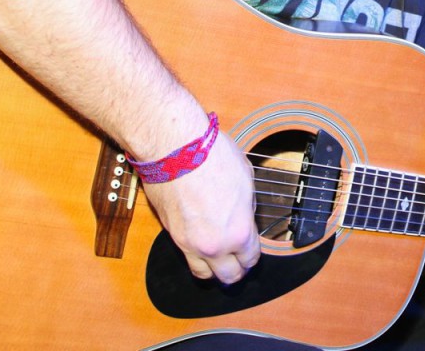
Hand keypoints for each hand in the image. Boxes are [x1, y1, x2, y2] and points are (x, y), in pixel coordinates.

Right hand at [142, 132, 260, 283]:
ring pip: (204, 274)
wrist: (175, 148)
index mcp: (238, 232)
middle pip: (229, 276)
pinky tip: (201, 240)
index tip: (252, 248)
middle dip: (237, 269)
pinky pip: (186, 255)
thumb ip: (247, 206)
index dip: (253, 254)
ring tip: (219, 257)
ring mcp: (189, 243)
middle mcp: (213, 245)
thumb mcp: (246, 179)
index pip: (251, 259)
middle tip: (238, 259)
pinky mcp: (170, 233)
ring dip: (214, 269)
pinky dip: (194, 255)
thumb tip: (245, 214)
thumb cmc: (212, 157)